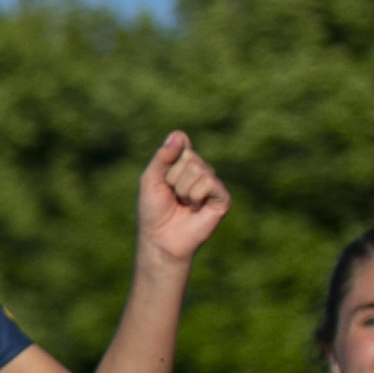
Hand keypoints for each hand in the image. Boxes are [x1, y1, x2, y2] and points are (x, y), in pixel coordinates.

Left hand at [135, 130, 230, 271]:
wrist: (161, 238)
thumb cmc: (153, 210)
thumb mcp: (151, 179)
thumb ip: (163, 157)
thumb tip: (179, 134)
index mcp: (184, 164)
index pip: (180, 143)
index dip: (167, 161)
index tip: (162, 179)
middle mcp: (201, 170)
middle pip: (189, 157)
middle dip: (173, 179)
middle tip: (172, 196)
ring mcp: (213, 183)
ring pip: (198, 170)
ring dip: (183, 190)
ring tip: (183, 203)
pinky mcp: (223, 197)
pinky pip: (209, 183)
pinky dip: (195, 196)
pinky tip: (195, 208)